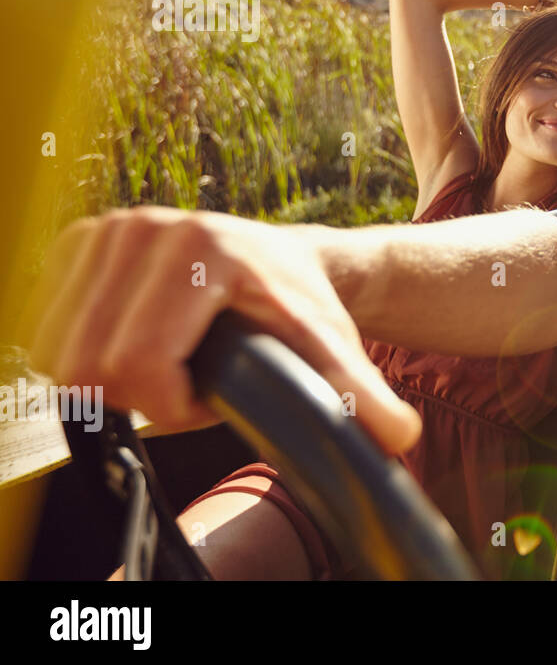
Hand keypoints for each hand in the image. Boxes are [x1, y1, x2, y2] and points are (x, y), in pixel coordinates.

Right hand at [19, 206, 421, 454]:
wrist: (290, 260)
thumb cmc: (305, 307)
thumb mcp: (332, 350)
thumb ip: (357, 395)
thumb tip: (399, 436)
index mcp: (201, 249)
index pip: (141, 363)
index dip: (171, 404)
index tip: (210, 396)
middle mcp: (146, 228)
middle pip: (93, 363)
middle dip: (140, 395)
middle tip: (189, 383)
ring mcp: (110, 228)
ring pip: (63, 350)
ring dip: (114, 377)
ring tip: (169, 362)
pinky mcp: (83, 239)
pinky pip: (50, 328)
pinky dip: (87, 350)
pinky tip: (139, 340)